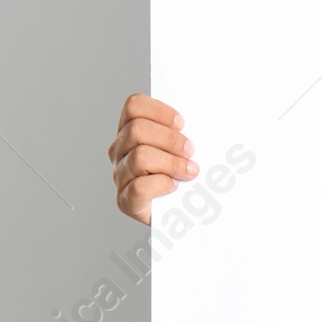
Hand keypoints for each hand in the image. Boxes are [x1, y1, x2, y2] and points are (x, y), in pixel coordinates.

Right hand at [107, 93, 196, 222]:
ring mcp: (120, 176)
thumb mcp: (182, 149)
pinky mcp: (125, 201)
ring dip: (171, 163)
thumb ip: (182, 133)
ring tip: (189, 171)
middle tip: (190, 151)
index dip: (159, 111)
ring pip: (140, 157)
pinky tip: (174, 186)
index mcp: (129, 131)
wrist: (180, 215)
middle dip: (169, 139)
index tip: (182, 124)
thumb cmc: (182, 177)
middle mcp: (120, 151)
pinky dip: (161, 184)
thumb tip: (201, 123)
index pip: (134, 106)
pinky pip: (140, 186)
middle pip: (137, 130)